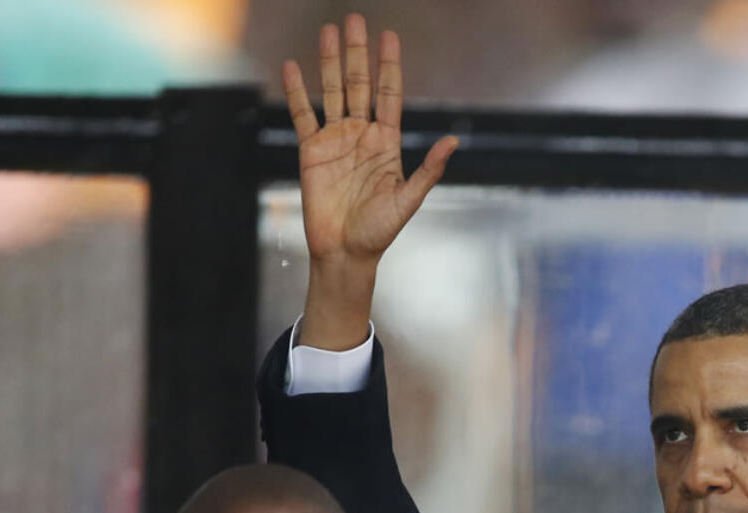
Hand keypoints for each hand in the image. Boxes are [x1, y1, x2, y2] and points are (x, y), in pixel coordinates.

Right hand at [282, 13, 456, 347]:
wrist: (345, 254)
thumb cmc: (379, 233)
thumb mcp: (408, 200)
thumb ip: (429, 169)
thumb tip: (454, 141)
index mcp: (386, 144)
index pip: (388, 95)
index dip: (389, 66)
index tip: (390, 36)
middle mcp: (361, 136)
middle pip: (360, 85)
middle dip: (358, 53)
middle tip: (355, 19)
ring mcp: (335, 142)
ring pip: (332, 92)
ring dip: (329, 63)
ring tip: (328, 32)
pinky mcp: (311, 153)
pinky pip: (302, 116)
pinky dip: (296, 93)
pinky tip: (292, 69)